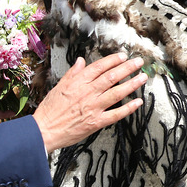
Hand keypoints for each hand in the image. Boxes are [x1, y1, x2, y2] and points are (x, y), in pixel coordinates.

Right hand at [32, 52, 146, 152]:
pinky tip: (138, 102)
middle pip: (111, 77)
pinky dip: (128, 108)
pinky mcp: (96, 122)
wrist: (43, 131)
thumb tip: (81, 61)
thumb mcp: (59, 86)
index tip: (123, 56)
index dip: (113, 60)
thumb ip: (73, 73)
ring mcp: (93, 107)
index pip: (99, 67)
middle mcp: (87, 93)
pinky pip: (116, 114)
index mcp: (78, 83)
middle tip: (139, 62)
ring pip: (117, 92)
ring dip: (132, 84)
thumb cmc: (49, 110)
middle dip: (128, 68)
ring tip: (142, 77)